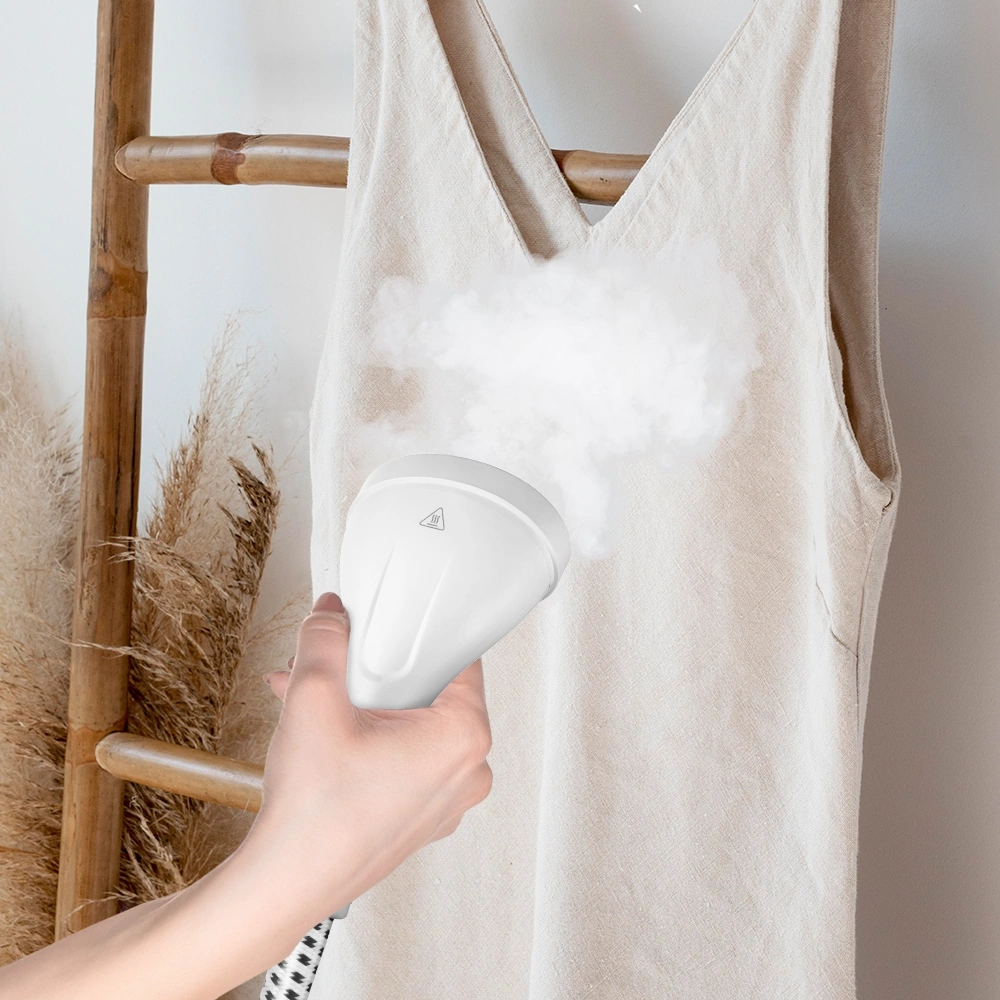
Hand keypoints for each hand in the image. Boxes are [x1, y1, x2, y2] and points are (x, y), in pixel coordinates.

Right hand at [241, 592, 492, 924]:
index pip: (458, 658)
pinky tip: (319, 734)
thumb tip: (330, 616)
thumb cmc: (314, 816)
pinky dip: (365, 740)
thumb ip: (324, 640)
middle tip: (337, 670)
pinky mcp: (418, 817)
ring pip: (408, 726)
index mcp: (464, 737)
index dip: (413, 637)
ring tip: (310, 700)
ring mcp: (444, 800)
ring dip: (360, 706)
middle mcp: (466, 772)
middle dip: (372, 674)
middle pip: (427, 691)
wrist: (284, 885)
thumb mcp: (314, 698)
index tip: (386, 631)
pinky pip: (401, 759)